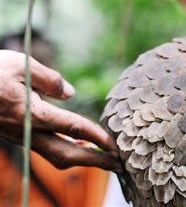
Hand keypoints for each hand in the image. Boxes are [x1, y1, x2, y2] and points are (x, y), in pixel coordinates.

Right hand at [0, 50, 121, 171]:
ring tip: (107, 160)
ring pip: (57, 156)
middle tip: (121, 165)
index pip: (73, 127)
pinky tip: (79, 144)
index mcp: (33, 113)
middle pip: (68, 154)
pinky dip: (67, 151)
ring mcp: (23, 136)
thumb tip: (70, 93)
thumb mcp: (22, 65)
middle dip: (97, 162)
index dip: (97, 137)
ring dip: (84, 160)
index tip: (115, 145)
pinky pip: (47, 149)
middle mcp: (29, 130)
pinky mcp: (19, 135)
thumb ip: (50, 79)